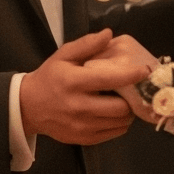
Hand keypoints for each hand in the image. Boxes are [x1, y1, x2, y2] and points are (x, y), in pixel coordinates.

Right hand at [19, 30, 148, 144]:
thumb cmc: (50, 77)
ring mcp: (82, 126)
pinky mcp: (84, 139)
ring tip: (124, 99)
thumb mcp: (63, 55)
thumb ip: (87, 44)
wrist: (29, 107)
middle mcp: (78, 107)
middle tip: (132, 89)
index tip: (144, 70)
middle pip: (120, 107)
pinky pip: (115, 133)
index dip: (131, 75)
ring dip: (128, 110)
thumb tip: (109, 34)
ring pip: (121, 122)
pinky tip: (113, 112)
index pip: (109, 79)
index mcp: (73, 82)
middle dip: (131, 97)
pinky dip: (120, 122)